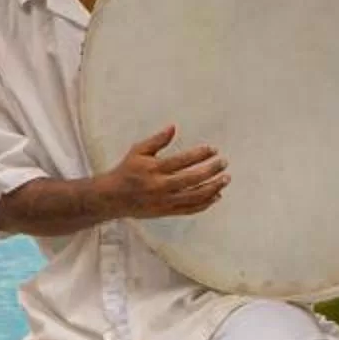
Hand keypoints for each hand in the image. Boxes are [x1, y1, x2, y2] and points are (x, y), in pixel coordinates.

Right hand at [100, 126, 226, 219]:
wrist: (113, 198)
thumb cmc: (126, 171)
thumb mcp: (138, 151)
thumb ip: (157, 140)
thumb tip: (174, 127)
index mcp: (154, 169)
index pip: (182, 160)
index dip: (200, 154)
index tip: (213, 149)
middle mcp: (160, 186)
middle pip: (192, 179)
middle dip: (211, 170)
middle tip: (224, 163)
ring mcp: (165, 201)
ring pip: (194, 196)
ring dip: (213, 188)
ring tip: (225, 179)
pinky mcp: (167, 211)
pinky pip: (190, 209)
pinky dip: (205, 204)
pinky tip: (216, 196)